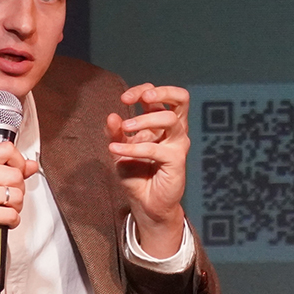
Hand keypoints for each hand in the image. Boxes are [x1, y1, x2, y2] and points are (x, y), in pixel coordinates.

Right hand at [0, 142, 38, 273]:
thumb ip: (5, 170)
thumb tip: (31, 165)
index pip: (6, 149)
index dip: (18, 162)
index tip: (15, 173)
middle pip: (16, 174)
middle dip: (18, 189)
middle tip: (5, 199)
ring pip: (17, 194)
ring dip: (16, 207)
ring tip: (1, 210)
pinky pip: (13, 214)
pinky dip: (12, 221)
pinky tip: (0, 222)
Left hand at [106, 84, 189, 257]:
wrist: (145, 202)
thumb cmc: (136, 173)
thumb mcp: (119, 148)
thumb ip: (115, 132)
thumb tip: (112, 115)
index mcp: (161, 122)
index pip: (160, 96)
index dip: (143, 91)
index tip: (124, 98)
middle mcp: (174, 130)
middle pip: (181, 98)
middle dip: (161, 92)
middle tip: (141, 99)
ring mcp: (177, 144)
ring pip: (169, 119)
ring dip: (143, 120)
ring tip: (124, 127)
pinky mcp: (176, 161)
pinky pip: (155, 148)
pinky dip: (133, 147)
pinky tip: (116, 149)